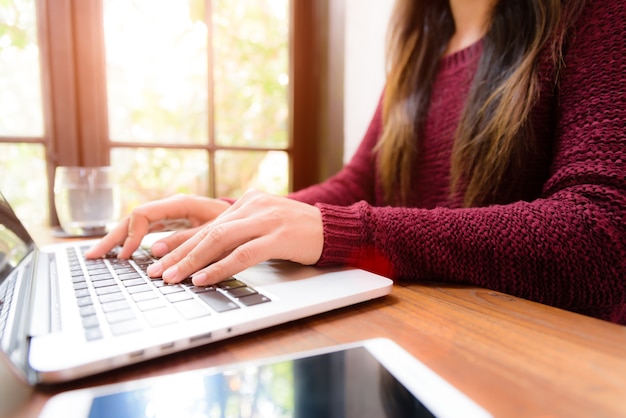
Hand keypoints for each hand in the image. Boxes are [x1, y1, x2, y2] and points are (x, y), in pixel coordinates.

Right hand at [84, 194, 230, 259]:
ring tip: (97, 256)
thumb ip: (188, 240)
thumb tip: (155, 250)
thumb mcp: (216, 231)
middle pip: (133, 219)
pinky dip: (130, 242)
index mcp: (180, 204)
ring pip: (135, 225)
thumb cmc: (236, 223)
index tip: (126, 255)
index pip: (144, 214)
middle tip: (94, 256)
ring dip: (116, 240)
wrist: (248, 217)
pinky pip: (144, 231)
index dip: (132, 235)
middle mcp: (170, 207)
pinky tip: (119, 254)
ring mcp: (169, 215)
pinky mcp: (170, 224)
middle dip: (113, 237)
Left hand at [145, 189, 323, 285]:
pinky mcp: (279, 236)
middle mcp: (253, 206)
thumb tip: (207, 252)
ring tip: (172, 278)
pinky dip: (220, 268)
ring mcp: (266, 220)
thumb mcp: (265, 225)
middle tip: (156, 271)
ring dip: (193, 261)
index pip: (208, 224)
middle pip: (208, 231)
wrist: (334, 229)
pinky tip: (204, 279)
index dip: (181, 241)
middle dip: (179, 253)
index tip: (158, 256)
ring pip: (220, 240)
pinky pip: (243, 254)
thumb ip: (240, 232)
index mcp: (247, 201)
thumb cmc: (298, 232)